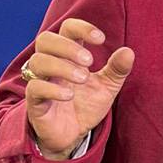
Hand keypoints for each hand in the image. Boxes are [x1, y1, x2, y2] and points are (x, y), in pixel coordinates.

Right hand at [23, 18, 133, 159]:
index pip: (67, 29)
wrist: (73, 134)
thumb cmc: (86, 105)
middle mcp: (52, 65)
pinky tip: (69, 96)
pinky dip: (52, 89)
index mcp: (69, 56)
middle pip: (45, 39)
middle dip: (68, 46)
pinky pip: (34, 88)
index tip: (101, 39)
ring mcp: (41, 82)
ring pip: (37, 61)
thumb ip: (117, 69)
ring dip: (62, 66)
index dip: (82, 28)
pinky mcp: (34, 102)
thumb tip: (129, 51)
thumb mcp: (108, 86)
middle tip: (89, 62)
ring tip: (84, 78)